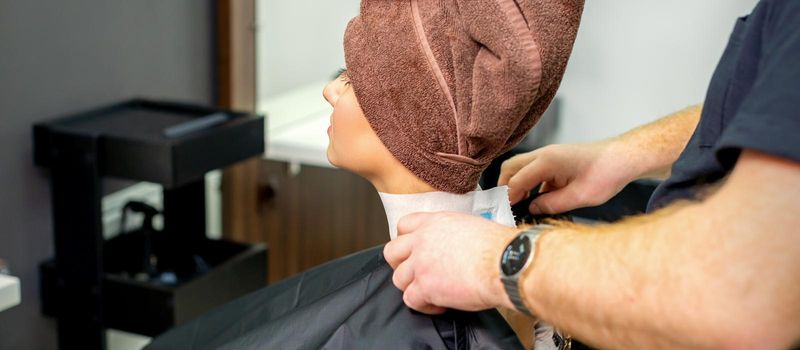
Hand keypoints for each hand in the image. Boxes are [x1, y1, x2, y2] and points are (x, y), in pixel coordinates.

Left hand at [383, 212, 518, 313]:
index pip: (404, 225)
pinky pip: (411, 299)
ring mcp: (421, 263)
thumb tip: (454, 243)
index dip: (405, 240)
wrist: (506, 263)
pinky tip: (440, 305)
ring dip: (413, 287)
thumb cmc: (499, 246)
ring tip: (431, 291)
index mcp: (435, 222)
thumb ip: (452, 232)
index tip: (412, 250)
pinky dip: (423, 306)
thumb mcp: (471, 226)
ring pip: (398, 278)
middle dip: (400, 264)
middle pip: (392, 252)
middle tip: (415, 273)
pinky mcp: (425, 286)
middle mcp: (423, 240)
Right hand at [499, 141, 632, 213]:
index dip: (508, 199)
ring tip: (521, 206)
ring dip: (518, 185)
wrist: (624, 158)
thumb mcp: (579, 197)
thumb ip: (551, 204)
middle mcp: (545, 154)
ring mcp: (550, 156)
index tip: (505, 214)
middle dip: (505, 188)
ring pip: (522, 168)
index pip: (516, 180)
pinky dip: (531, 185)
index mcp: (547, 160)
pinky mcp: (556, 161)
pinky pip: (535, 172)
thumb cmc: (607, 172)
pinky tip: (539, 200)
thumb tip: (533, 209)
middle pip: (511, 168)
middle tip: (507, 208)